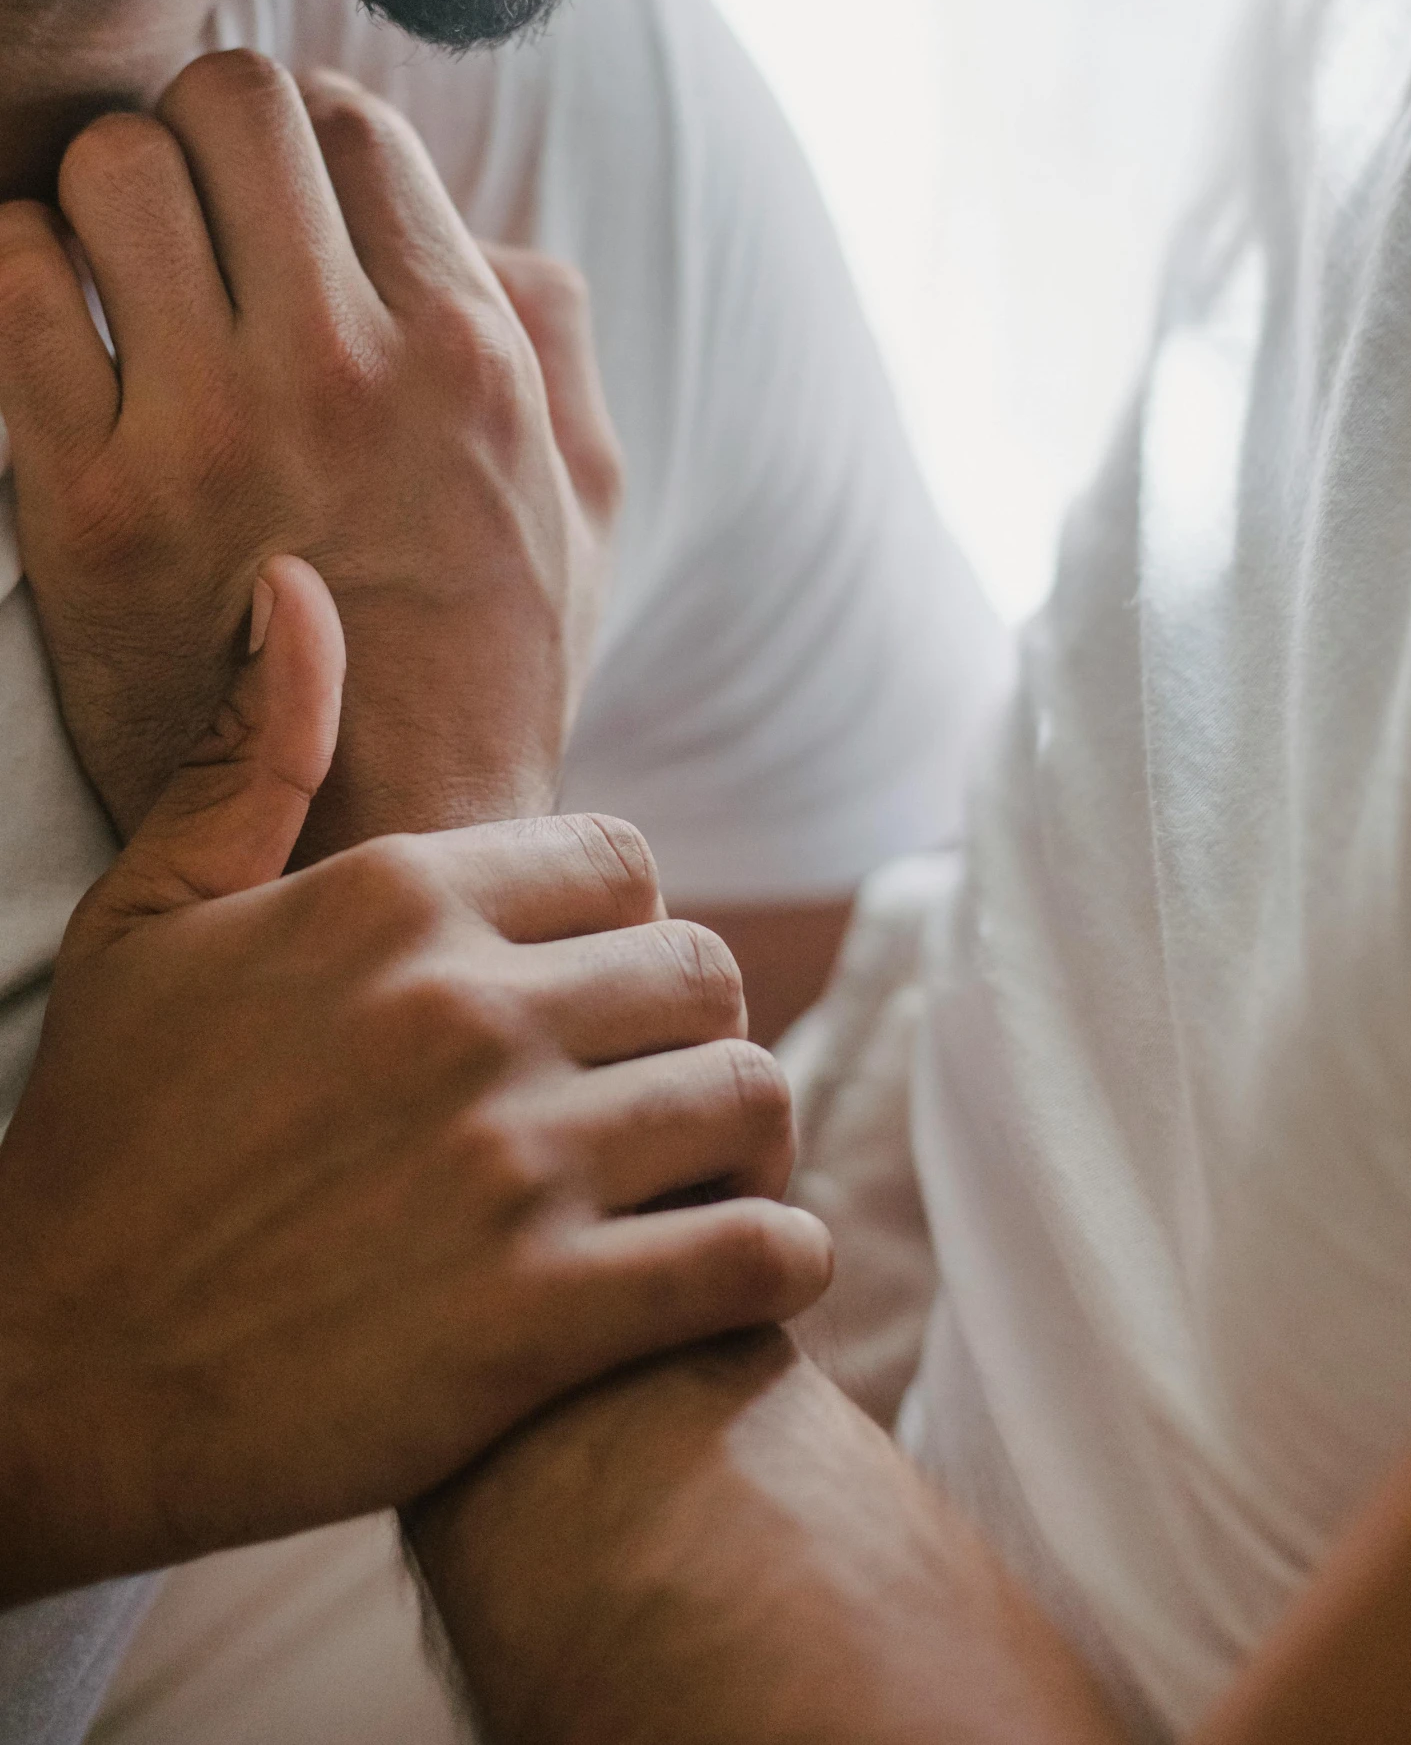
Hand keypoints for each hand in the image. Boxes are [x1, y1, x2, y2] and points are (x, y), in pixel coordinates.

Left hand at [0, 49, 623, 855]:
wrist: (374, 854)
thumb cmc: (485, 674)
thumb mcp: (586, 505)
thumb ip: (556, 345)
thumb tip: (493, 237)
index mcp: (467, 354)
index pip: (349, 120)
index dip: (294, 140)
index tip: (272, 206)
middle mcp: (346, 368)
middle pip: (228, 100)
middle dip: (193, 137)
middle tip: (186, 218)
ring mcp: (211, 431)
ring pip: (109, 166)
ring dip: (98, 200)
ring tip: (112, 275)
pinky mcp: (88, 504)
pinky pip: (9, 281)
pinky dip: (14, 273)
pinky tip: (49, 331)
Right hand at [0, 557, 831, 1606]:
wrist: (48, 1382)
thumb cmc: (103, 1143)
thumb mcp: (147, 923)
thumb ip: (251, 753)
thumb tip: (299, 583)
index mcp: (389, 902)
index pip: (624, 862)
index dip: (625, 926)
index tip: (598, 991)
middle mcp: (463, 1014)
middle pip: (703, 969)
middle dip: (695, 1024)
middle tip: (666, 1086)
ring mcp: (508, 1170)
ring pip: (748, 1094)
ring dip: (753, 1136)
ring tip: (718, 1173)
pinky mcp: (539, 1324)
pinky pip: (752, 1254)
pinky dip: (782, 1257)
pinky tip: (757, 1262)